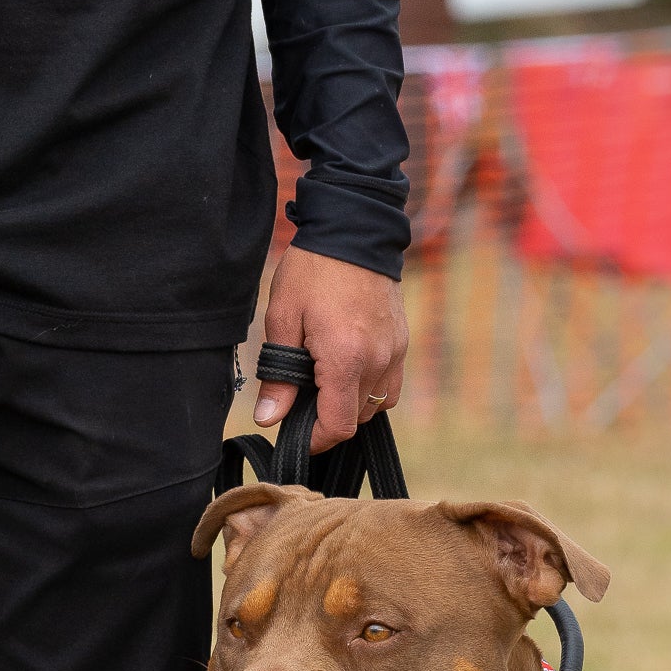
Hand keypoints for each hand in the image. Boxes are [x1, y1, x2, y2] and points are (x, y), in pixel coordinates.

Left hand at [253, 248, 407, 454]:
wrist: (354, 231)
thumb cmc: (313, 271)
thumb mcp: (283, 319)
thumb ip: (278, 376)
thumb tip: (268, 419)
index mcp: (347, 358)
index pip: (338, 426)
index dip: (314, 439)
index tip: (294, 432)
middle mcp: (378, 361)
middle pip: (357, 419)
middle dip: (328, 419)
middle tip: (300, 399)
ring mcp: (395, 352)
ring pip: (376, 405)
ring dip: (350, 405)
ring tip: (322, 382)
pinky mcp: (402, 342)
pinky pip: (390, 385)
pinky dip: (370, 389)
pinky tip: (346, 369)